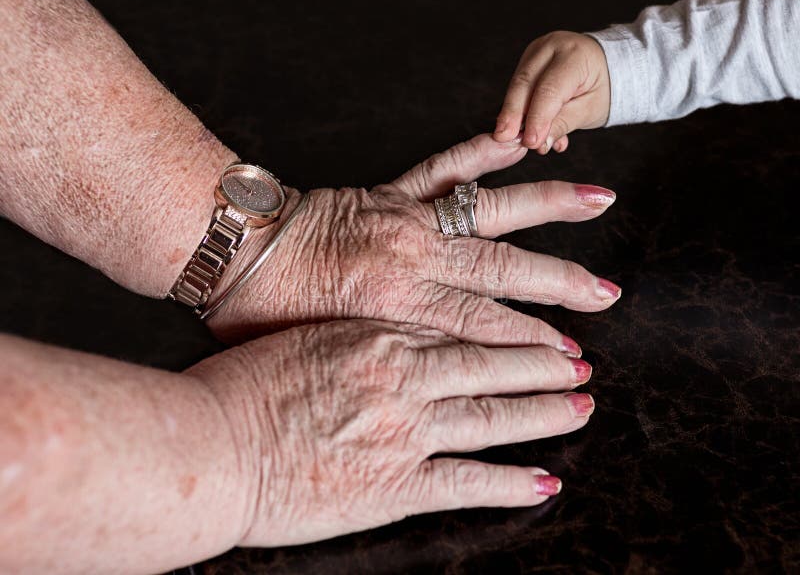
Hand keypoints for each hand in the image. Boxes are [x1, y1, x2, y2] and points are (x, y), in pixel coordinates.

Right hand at [189, 319, 595, 545]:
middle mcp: (401, 375)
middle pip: (490, 365)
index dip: (508, 331)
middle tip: (581, 366)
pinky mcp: (395, 485)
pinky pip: (468, 482)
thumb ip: (356, 334)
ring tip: (580, 409)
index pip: (461, 327)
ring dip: (543, 414)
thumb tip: (389, 334)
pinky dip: (511, 483)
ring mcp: (403, 431)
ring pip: (492, 417)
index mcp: (378, 333)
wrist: (207, 444)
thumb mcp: (304, 339)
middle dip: (542, 366)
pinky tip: (544, 482)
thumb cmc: (240, 387)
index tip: (538, 332)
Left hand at [208, 134, 620, 348]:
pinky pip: (444, 167)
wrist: (227, 246)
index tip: (570, 360)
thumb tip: (428, 379)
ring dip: (550, 210)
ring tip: (600, 201)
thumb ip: (380, 360)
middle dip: (561, 290)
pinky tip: (519, 142)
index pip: (483, 329)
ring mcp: (404, 219)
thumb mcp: (320, 355)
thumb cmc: (259, 312)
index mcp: (395, 307)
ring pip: (492, 214)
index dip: (533, 346)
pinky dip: (483, 153)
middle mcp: (412, 259)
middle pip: (505, 275)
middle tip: (605, 299)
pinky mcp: (388, 192)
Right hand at [493, 32, 610, 153]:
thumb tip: (539, 143)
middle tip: (506, 138)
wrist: (604, 66)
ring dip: (514, 115)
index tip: (530, 142)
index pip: (549, 90)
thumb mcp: (590, 109)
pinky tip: (529, 130)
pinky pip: (518, 87)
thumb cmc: (602, 87)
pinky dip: (520, 110)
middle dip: (513, 114)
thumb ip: (564, 123)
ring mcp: (536, 51)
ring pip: (516, 85)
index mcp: (575, 54)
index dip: (536, 118)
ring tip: (519, 139)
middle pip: (525, 83)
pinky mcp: (527, 60)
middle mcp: (552, 46)